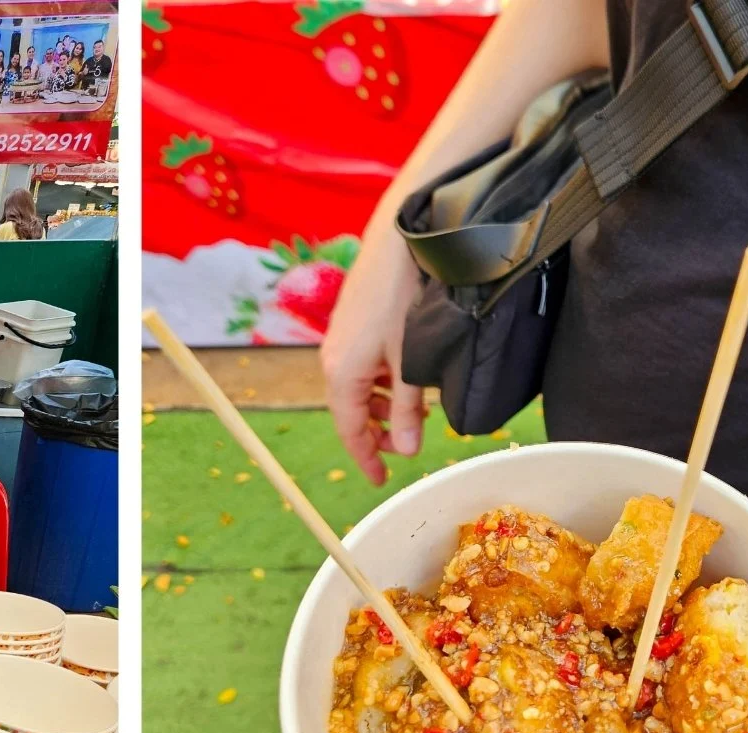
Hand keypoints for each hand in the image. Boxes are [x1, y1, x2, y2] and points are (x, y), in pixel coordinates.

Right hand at [320, 227, 426, 485]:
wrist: (399, 238)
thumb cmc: (403, 298)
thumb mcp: (411, 362)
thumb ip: (408, 409)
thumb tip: (408, 450)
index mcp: (342, 374)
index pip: (349, 430)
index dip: (365, 458)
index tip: (381, 479)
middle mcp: (334, 359)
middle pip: (350, 411)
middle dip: (376, 432)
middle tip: (407, 445)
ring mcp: (341, 339)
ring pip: (357, 388)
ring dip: (382, 406)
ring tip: (414, 411)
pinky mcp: (351, 322)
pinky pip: (360, 366)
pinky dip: (381, 382)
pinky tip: (406, 377)